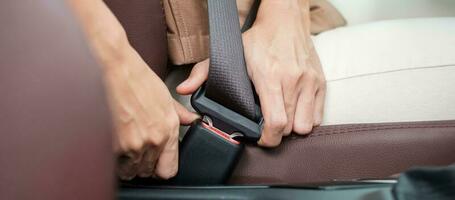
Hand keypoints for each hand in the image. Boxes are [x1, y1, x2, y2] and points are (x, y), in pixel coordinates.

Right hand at [68, 0, 198, 179]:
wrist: (115, 69)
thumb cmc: (137, 78)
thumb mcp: (165, 96)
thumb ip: (179, 114)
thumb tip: (191, 120)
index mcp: (169, 129)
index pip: (169, 169)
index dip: (161, 168)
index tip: (156, 163)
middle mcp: (155, 139)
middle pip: (149, 172)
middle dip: (142, 165)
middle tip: (136, 151)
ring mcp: (135, 144)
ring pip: (132, 171)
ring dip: (128, 164)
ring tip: (124, 146)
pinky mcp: (115, 144)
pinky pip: (116, 165)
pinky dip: (114, 159)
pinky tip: (114, 143)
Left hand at [177, 0, 325, 146]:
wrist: (286, 21)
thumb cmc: (259, 39)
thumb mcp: (228, 54)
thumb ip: (203, 74)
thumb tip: (183, 89)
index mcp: (270, 78)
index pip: (275, 123)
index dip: (267, 139)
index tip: (260, 138)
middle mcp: (293, 81)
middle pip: (290, 129)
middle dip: (277, 134)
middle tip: (267, 127)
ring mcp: (309, 82)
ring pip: (306, 125)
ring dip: (293, 128)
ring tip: (282, 120)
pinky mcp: (321, 82)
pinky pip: (319, 115)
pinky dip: (307, 119)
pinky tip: (294, 112)